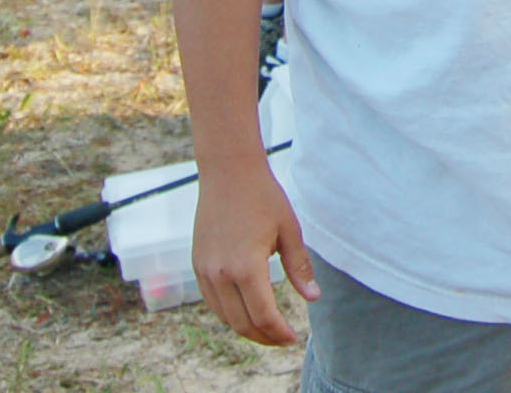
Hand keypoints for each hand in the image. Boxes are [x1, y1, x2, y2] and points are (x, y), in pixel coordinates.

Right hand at [191, 162, 315, 345]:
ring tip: (268, 329)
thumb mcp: (289, 231)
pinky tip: (247, 310)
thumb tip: (313, 297)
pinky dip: (230, 314)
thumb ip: (299, 267)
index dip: (279, 333)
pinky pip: (212, 301)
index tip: (293, 338)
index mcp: (246, 267)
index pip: (264, 316)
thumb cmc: (263, 197)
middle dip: (265, 337)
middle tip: (283, 338)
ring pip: (225, 316)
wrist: (228, 172)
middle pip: (242, 323)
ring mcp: (205, 271)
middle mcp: (220, 274)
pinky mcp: (197, 264)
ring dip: (247, 328)